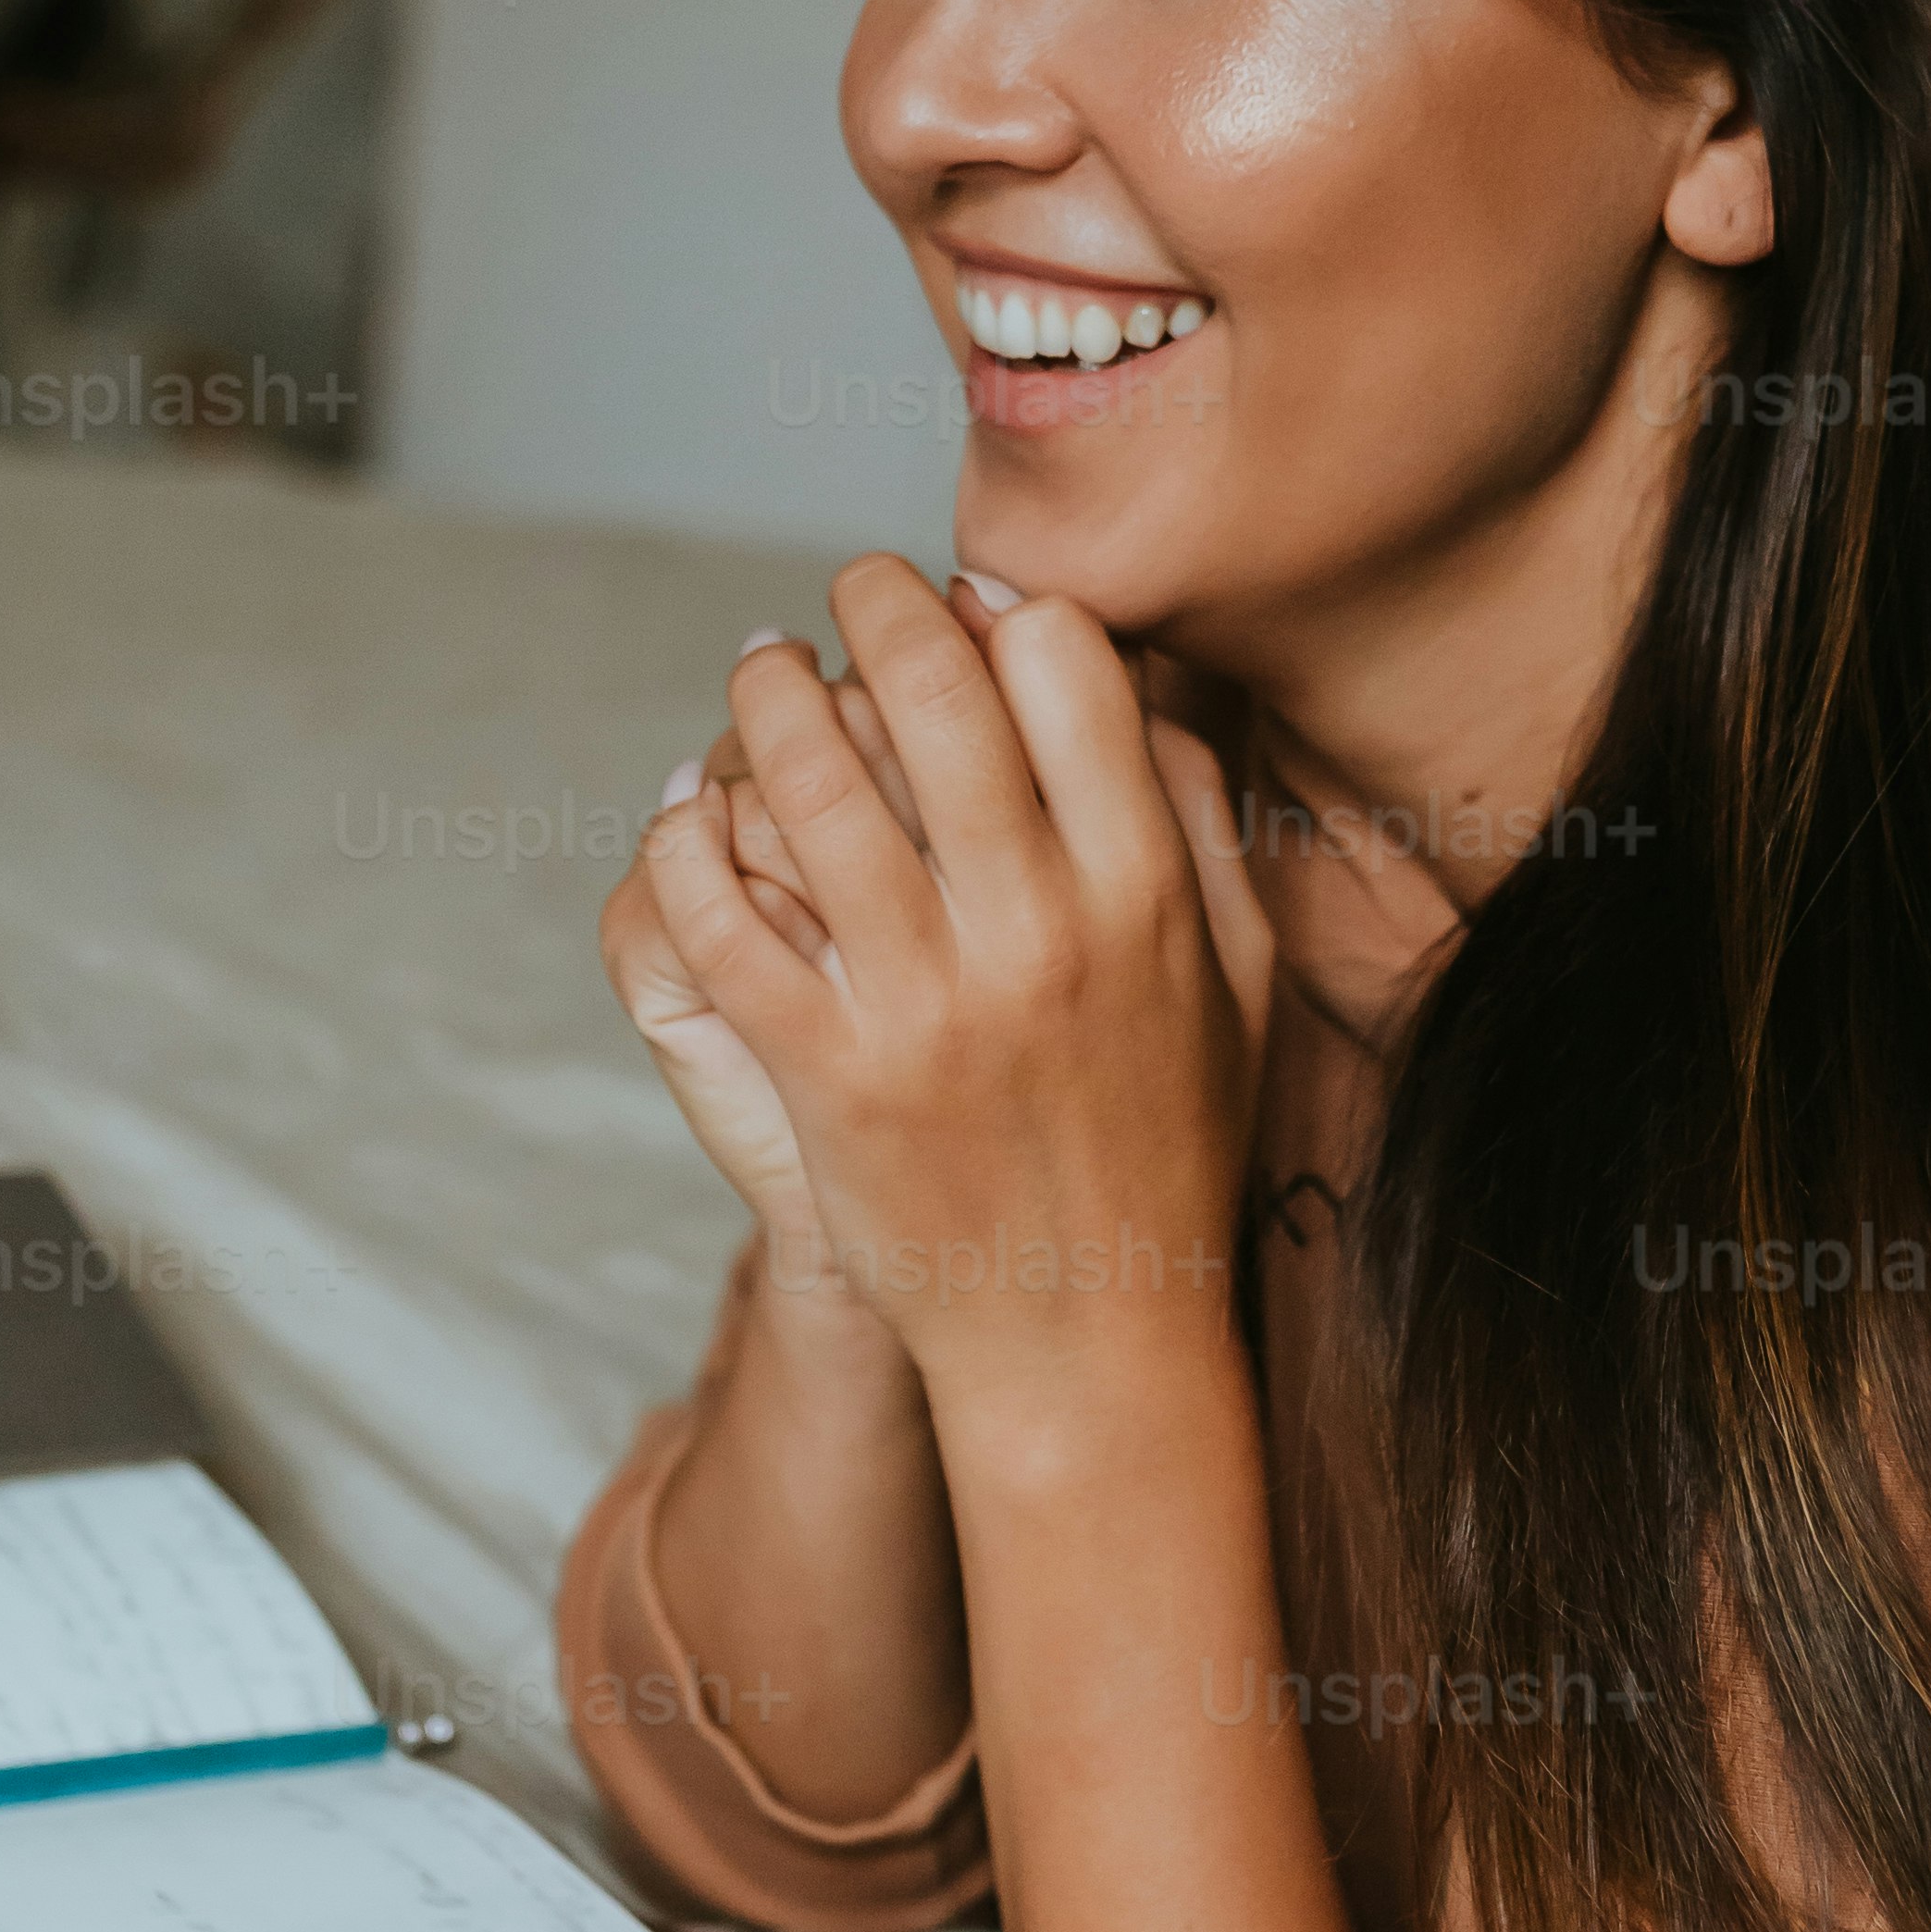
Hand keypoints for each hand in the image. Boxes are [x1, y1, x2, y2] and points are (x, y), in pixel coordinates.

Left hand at [628, 559, 1273, 1441]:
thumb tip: (1128, 682)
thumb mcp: (1237, 981)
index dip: (1004, 604)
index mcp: (1144, 893)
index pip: (1064, 668)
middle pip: (932, 691)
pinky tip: (695, 810)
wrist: (1089, 1341)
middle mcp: (1037, 931)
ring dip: (769, 695)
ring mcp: (922, 1004)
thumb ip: (1199, 825)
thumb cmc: (1168, 1149)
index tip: (968, 600)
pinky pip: (725, 914)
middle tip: (847, 590)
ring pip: (812, 782)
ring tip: (762, 668)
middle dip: (875, 604)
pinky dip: (693, 839)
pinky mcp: (826, 1073)